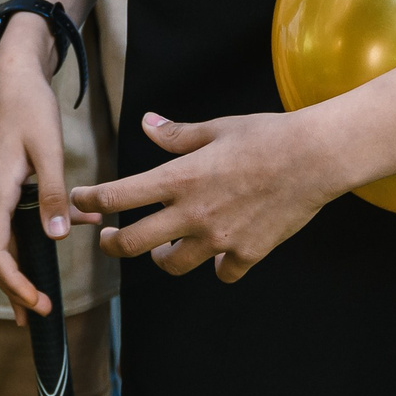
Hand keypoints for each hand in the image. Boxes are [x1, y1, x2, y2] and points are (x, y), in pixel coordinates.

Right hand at [0, 13, 99, 320]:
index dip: (13, 284)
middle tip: (36, 317)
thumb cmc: (29, 106)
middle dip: (13, 287)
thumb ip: (54, 194)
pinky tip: (74, 226)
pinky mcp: (5, 182)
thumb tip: (55, 238)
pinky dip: (39, 230)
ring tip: (42, 295)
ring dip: (24, 266)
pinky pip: (17, 217)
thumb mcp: (48, 150)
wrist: (13, 75)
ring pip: (5, 239)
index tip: (36, 305)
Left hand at [70, 110, 339, 283]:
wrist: (315, 159)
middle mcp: (193, 213)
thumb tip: (147, 123)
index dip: (92, 201)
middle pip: (134, 243)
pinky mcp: (246, 253)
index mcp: (181, 178)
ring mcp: (219, 238)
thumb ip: (177, 134)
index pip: (120, 195)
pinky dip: (217, 266)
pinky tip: (219, 256)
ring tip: (163, 250)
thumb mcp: (217, 128)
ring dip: (163, 257)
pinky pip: (221, 272)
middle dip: (113, 243)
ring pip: (172, 264)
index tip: (79, 202)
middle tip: (109, 239)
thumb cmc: (266, 136)